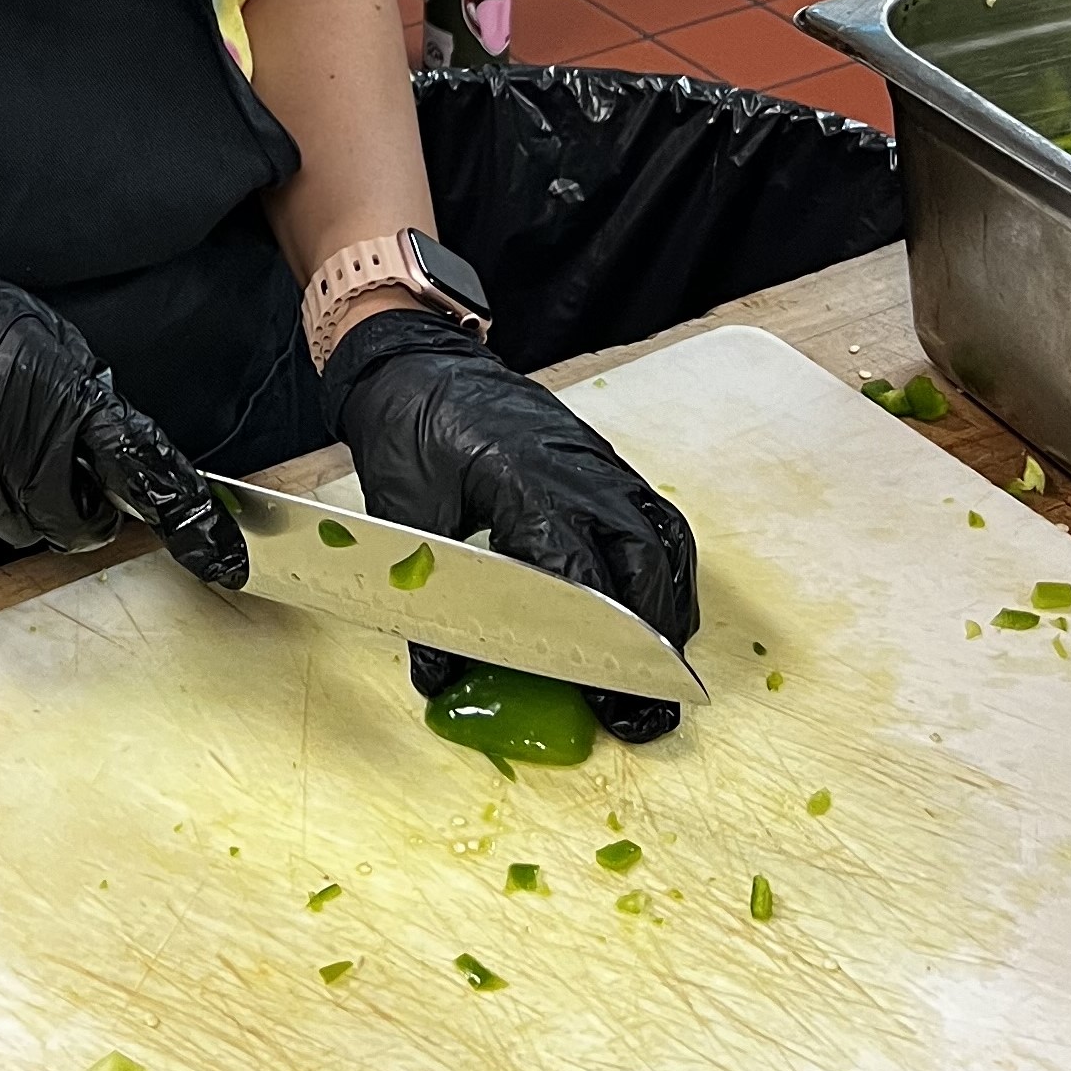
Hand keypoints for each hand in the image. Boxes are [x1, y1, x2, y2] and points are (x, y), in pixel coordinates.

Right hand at [0, 220, 247, 584]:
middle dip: (76, 500)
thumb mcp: (39, 334)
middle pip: (74, 522)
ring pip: (17, 525)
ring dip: (17, 495)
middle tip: (46, 455)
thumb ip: (81, 393)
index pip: (143, 476)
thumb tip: (104, 442)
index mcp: (60, 408)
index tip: (227, 563)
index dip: (190, 523)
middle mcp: (18, 462)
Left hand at [320, 310, 698, 739]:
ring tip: (655, 679)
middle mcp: (580, 470)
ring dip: (667, 612)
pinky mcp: (605, 465)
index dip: (592, 643)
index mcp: (526, 476)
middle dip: (647, 643)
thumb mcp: (403, 508)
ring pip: (662, 543)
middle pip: (641, 561)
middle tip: (639, 713)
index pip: (578, 569)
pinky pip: (658, 522)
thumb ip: (426, 592)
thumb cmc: (410, 423)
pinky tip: (656, 616)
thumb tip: (439, 677)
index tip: (603, 698)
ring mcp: (600, 464)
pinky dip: (667, 574)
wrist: (421, 357)